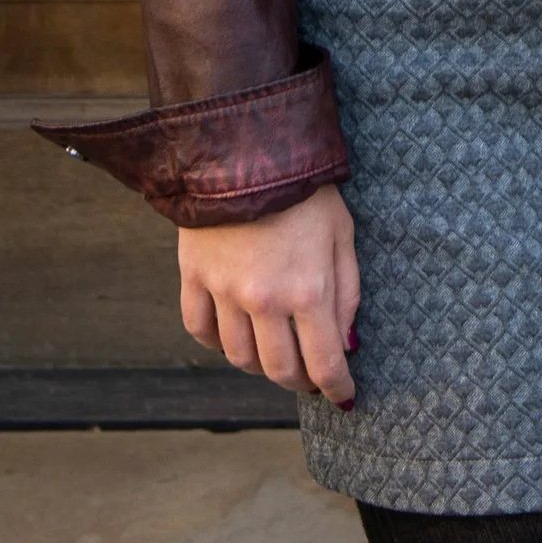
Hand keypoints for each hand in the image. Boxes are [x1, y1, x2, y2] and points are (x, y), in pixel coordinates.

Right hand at [179, 187, 359, 407]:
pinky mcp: (194, 276)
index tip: (344, 396)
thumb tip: (345, 344)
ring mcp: (224, 291)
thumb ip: (347, 293)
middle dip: (300, 381)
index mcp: (308, 290)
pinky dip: (217, 342)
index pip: (324, 364)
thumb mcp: (343, 234)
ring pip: (240, 357)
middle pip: (280, 370)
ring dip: (260, 365)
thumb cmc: (305, 188)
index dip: (337, 388)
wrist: (248, 145)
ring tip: (273, 353)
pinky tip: (233, 333)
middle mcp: (264, 300)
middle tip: (310, 377)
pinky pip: (200, 330)